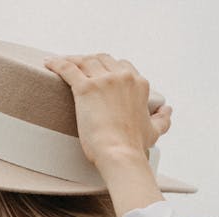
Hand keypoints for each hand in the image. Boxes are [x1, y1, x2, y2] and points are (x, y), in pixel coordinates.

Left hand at [44, 54, 171, 170]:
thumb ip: (163, 118)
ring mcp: (103, 81)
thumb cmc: (135, 146)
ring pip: (85, 61)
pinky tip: (49, 63)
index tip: (100, 73)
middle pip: (102, 59)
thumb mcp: (154, 131)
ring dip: (73, 60)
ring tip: (63, 65)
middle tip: (79, 68)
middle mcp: (123, 77)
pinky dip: (57, 64)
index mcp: (138, 84)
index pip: (122, 65)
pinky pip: (67, 68)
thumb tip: (169, 110)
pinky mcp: (85, 88)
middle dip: (90, 61)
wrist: (121, 156)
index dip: (108, 68)